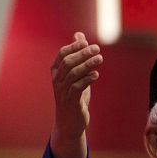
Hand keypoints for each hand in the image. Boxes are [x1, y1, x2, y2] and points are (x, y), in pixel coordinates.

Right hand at [49, 32, 102, 157]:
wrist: (70, 122)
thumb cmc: (73, 96)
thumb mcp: (75, 74)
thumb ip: (78, 56)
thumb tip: (79, 35)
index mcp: (56, 72)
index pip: (61, 54)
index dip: (73, 47)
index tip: (86, 42)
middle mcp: (57, 80)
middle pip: (68, 62)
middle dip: (82, 54)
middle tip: (97, 49)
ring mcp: (62, 91)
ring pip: (73, 74)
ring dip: (87, 65)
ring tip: (100, 59)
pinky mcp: (71, 101)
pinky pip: (77, 87)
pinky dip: (87, 80)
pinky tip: (97, 75)